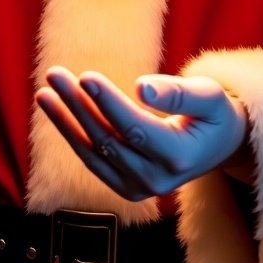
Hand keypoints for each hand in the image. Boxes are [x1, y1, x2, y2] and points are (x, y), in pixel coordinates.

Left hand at [36, 65, 248, 201]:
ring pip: (93, 151)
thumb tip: (142, 88)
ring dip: (65, 121)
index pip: (134, 127)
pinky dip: (71, 134)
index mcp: (179, 157)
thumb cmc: (214, 114)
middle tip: (55, 74)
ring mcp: (139, 188)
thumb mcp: (209, 96)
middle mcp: (157, 179)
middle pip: (108, 138)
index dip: (108, 102)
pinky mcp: (126, 187)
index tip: (85, 76)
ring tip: (44, 92)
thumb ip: (178, 93)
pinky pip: (92, 160)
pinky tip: (55, 110)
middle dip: (78, 104)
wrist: (218, 146)